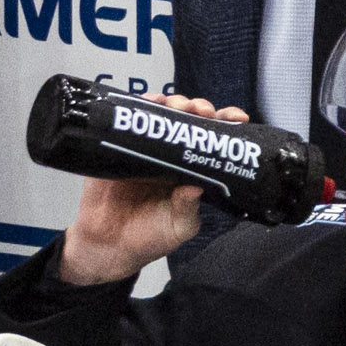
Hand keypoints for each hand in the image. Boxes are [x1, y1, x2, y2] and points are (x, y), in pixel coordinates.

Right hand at [58, 95, 240, 285]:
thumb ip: (187, 209)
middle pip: (188, 119)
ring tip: (179, 105)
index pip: (212, 141)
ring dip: (173, 102)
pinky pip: (129, 119)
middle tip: (201, 111)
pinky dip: (139, 104)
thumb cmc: (149, 237)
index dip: (225, 125)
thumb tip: (195, 187)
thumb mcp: (178, 227)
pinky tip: (148, 101)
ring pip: (161, 114)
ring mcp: (144, 148)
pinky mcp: (118, 146)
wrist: (108, 245)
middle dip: (199, 108)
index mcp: (190, 171)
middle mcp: (170, 154)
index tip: (237, 118)